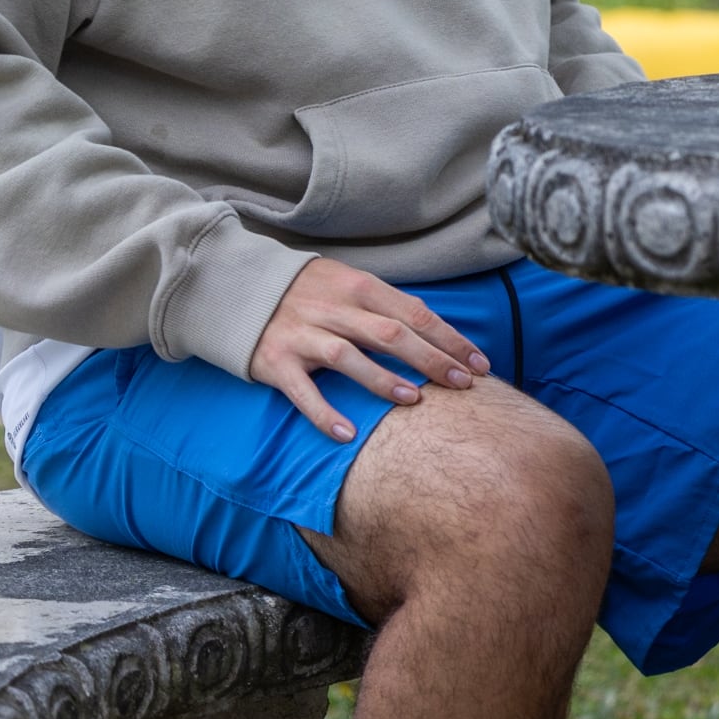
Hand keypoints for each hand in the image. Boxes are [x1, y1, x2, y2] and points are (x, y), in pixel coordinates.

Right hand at [247, 257, 489, 441]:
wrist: (238, 289)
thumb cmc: (309, 291)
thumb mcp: (350, 284)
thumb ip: (388, 304)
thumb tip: (435, 324)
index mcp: (359, 288)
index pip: (415, 314)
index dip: (450, 340)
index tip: (480, 364)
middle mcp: (334, 309)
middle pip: (391, 334)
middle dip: (432, 360)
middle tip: (464, 384)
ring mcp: (303, 335)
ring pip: (349, 357)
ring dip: (383, 380)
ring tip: (415, 401)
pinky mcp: (276, 362)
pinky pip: (302, 392)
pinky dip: (324, 413)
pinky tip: (348, 434)